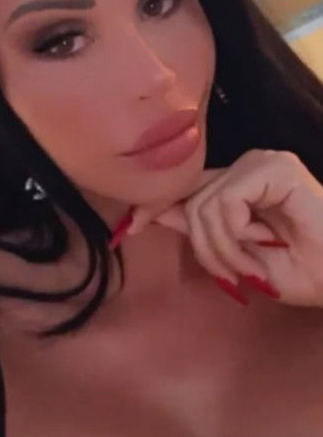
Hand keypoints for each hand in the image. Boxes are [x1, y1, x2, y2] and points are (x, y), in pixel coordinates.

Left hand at [125, 150, 322, 306]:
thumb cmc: (304, 271)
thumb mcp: (237, 255)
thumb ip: (200, 229)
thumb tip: (155, 212)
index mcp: (239, 183)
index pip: (186, 187)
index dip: (157, 205)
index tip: (133, 226)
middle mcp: (246, 166)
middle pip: (190, 199)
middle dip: (203, 247)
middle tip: (234, 276)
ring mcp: (260, 162)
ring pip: (203, 203)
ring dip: (221, 248)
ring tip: (250, 268)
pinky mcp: (274, 168)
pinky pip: (225, 201)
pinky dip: (234, 234)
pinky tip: (259, 246)